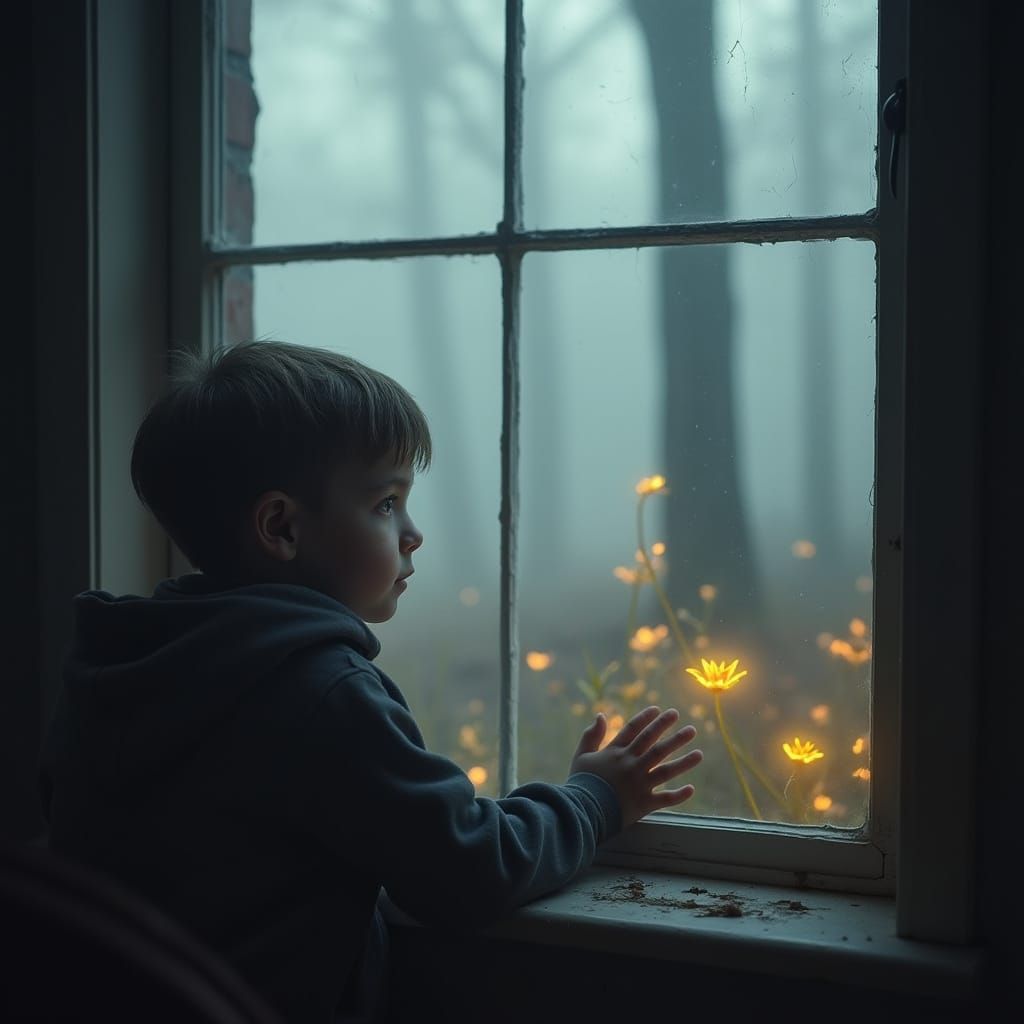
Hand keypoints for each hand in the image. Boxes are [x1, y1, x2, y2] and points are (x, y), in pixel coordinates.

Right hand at [569, 705, 702, 828]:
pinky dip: (679, 795)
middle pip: (655, 745)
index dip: (647, 718)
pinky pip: (665, 799)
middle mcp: (631, 764)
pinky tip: (691, 788)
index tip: (660, 710)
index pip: (635, 730)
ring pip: (666, 770)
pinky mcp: (644, 803)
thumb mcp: (581, 755)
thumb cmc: (581, 783)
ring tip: (699, 753)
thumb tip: (600, 715)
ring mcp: (640, 784)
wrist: (582, 810)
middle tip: (690, 727)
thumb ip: (591, 735)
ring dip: (684, 761)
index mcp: (616, 752)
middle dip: (672, 734)